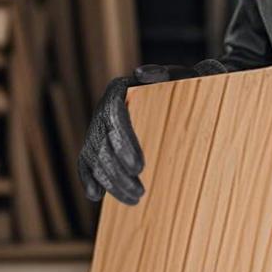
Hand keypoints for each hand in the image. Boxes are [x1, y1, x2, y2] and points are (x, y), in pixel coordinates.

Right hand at [77, 59, 226, 204]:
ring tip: (134, 199)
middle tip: (140, 192)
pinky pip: (86, 160)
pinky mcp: (98, 142)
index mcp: (120, 90)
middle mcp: (104, 107)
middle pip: (102, 141)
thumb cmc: (185, 84)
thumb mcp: (182, 75)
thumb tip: (141, 73)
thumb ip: (165, 74)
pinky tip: (95, 195)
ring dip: (110, 181)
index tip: (139, 167)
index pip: (115, 115)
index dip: (123, 142)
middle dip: (117, 170)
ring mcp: (99, 125)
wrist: (182, 92)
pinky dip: (89, 178)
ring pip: (94, 155)